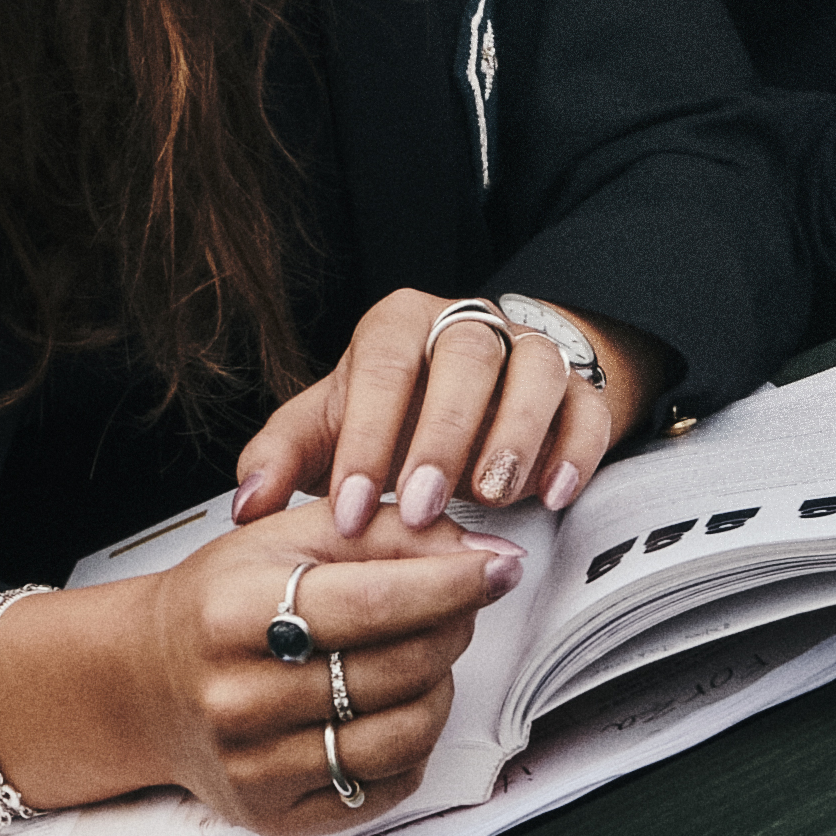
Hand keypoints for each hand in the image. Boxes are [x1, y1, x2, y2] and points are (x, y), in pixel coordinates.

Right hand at [0, 497, 522, 835]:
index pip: (374, 601)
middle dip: (451, 629)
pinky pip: (383, 788)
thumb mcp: (285, 538)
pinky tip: (393, 709)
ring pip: (401, 734)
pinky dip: (411, 746)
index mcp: (237, 612)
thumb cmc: (221, 603)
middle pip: (397, 668)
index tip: (500, 567)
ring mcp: (255, 766)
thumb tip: (479, 550)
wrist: (144, 683)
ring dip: (437, 689)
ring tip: (423, 659)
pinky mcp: (274, 815)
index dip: (452, 583)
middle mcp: (239, 696)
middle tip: (458, 605)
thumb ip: (381, 532)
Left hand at [236, 282, 661, 533]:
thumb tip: (246, 505)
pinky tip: (554, 495)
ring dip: (516, 436)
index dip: (368, 438)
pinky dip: (576, 450)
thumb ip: (284, 457)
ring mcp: (529, 352)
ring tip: (493, 498)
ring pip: (536, 369)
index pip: (385, 365)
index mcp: (398, 325)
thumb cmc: (390, 415)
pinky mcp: (578, 388)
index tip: (353, 509)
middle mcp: (467, 326)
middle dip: (445, 435)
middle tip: (425, 507)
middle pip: (466, 356)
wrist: (465, 394)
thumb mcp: (329, 427)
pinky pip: (588, 406)